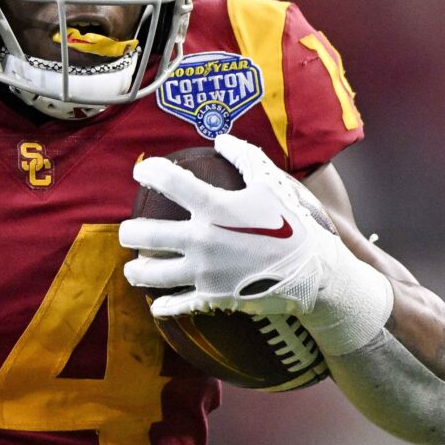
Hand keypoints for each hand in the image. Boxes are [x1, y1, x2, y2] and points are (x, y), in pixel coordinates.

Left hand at [119, 133, 348, 321]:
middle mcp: (202, 240)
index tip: (142, 173)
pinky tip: (156, 305)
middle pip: (145, 234)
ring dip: (137, 269)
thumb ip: (245, 158)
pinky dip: (163, 305)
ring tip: (134, 267)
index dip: (149, 173)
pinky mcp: (212, 297)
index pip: (168, 181)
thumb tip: (221, 139)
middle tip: (129, 230)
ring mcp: (204, 272)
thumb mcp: (272, 184)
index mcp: (215, 207)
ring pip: (151, 273)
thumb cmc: (295, 224)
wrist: (314, 274)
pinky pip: (177, 304)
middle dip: (130, 231)